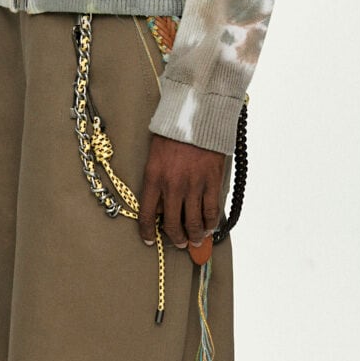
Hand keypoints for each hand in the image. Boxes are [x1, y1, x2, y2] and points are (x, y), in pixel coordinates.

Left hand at [138, 132, 226, 250]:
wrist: (195, 117)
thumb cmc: (172, 135)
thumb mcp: (154, 157)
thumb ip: (156, 183)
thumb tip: (161, 208)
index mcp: (153, 178)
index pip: (147, 215)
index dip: (147, 232)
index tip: (150, 241)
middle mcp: (173, 186)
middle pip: (173, 224)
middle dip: (176, 238)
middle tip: (180, 243)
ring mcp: (194, 185)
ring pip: (194, 222)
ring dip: (195, 236)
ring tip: (196, 240)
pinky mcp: (212, 182)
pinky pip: (211, 210)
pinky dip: (211, 223)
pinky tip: (210, 227)